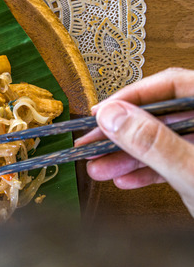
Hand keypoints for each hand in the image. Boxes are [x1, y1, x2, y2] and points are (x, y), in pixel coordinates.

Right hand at [76, 68, 193, 215]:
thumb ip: (154, 143)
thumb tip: (115, 116)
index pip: (175, 85)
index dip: (133, 96)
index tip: (102, 113)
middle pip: (165, 115)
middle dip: (125, 133)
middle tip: (91, 144)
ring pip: (166, 142)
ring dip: (130, 156)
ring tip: (98, 168)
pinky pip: (175, 162)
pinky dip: (148, 172)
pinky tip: (124, 180)